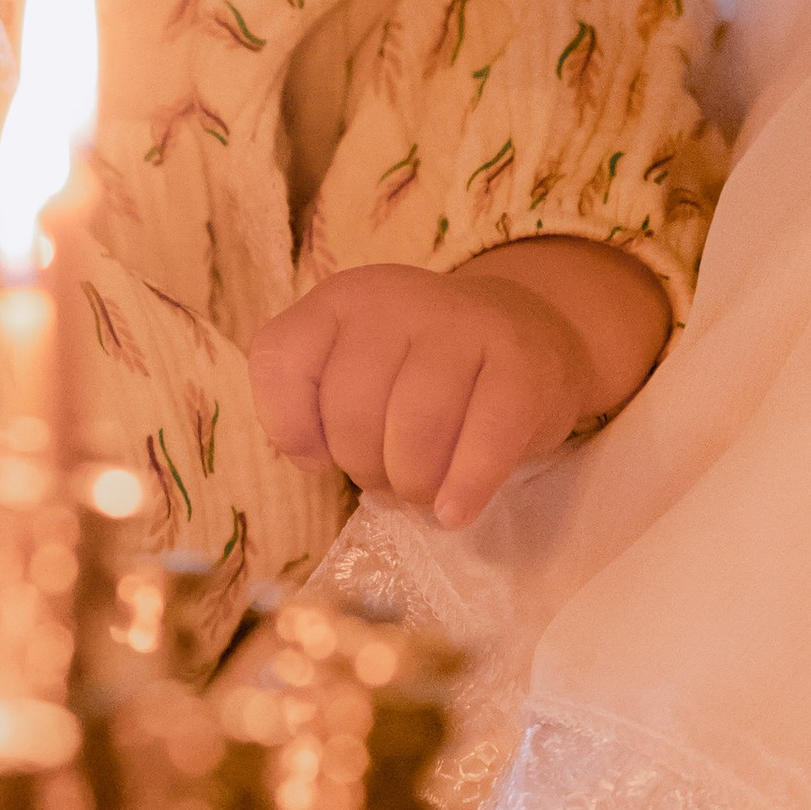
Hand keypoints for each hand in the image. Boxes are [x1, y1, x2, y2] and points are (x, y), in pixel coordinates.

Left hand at [250, 246, 662, 531]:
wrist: (530, 334)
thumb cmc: (425, 370)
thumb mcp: (356, 367)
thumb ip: (314, 407)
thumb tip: (313, 460)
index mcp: (342, 299)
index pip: (280, 357)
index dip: (290, 425)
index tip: (321, 456)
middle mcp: (396, 299)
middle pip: (352, 410)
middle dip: (365, 469)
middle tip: (390, 481)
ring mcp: (463, 324)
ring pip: (415, 428)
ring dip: (414, 484)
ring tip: (424, 495)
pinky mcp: (521, 362)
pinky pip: (485, 440)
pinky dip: (464, 488)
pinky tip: (455, 510)